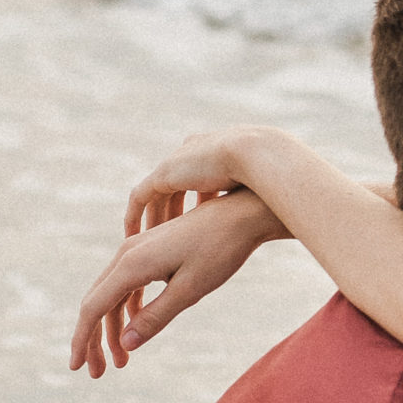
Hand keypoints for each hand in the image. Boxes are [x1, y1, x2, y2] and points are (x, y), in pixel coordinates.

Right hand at [67, 188, 285, 376]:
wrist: (239, 215)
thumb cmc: (220, 251)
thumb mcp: (190, 290)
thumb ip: (156, 317)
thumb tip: (126, 344)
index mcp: (131, 264)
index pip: (94, 308)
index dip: (82, 340)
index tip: (77, 368)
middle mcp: (126, 254)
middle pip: (97, 303)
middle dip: (93, 340)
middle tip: (98, 374)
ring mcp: (136, 251)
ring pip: (112, 297)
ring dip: (112, 330)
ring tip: (121, 363)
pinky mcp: (149, 253)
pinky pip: (128, 287)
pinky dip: (127, 313)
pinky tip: (134, 334)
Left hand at [118, 126, 290, 235]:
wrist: (258, 157)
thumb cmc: (270, 177)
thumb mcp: (261, 190)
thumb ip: (257, 199)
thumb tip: (266, 217)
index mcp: (213, 154)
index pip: (196, 183)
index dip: (194, 205)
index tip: (193, 226)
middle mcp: (190, 155)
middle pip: (174, 190)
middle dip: (170, 216)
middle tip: (167, 243)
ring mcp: (176, 163)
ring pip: (156, 197)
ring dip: (154, 221)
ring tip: (151, 248)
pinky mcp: (164, 173)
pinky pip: (140, 198)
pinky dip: (135, 216)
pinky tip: (133, 238)